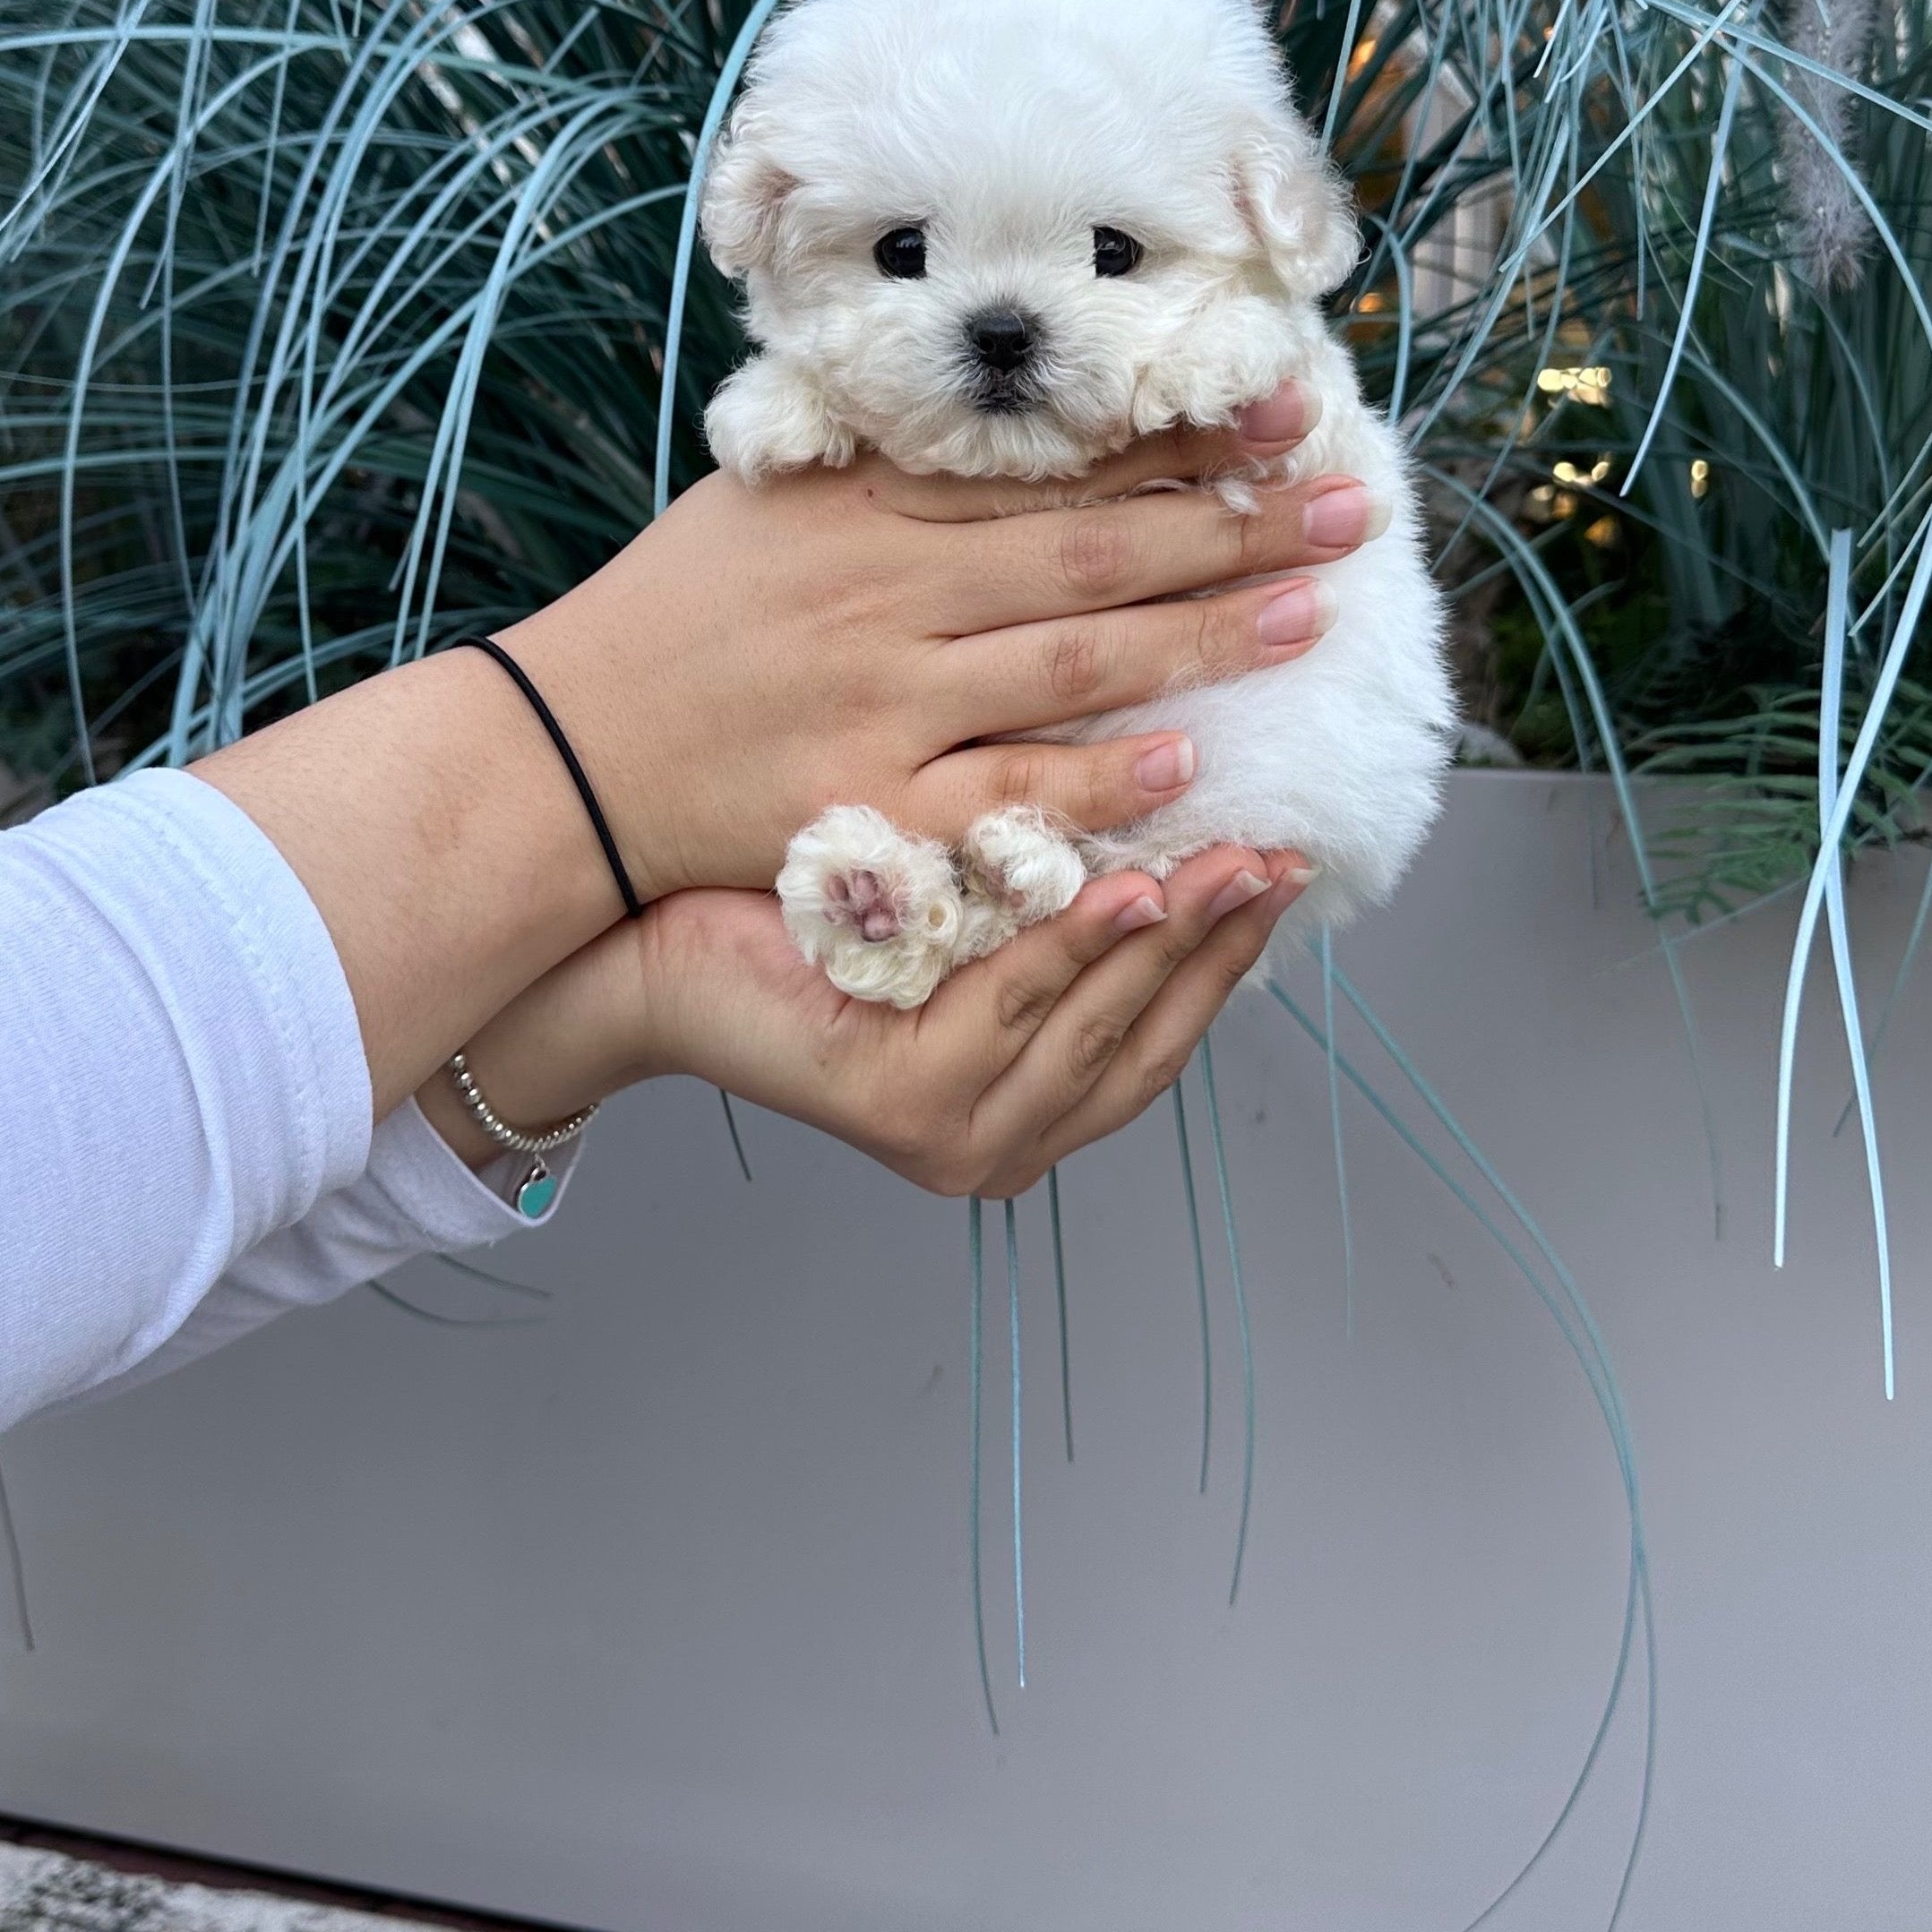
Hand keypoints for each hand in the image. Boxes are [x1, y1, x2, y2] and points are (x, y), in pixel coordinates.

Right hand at [201, 377, 1372, 1120]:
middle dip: (1235, 525)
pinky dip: (1095, 783)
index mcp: (871, 502)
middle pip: (1094, 550)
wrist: (557, 754)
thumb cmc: (667, 618)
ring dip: (1204, 635)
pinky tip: (1186, 766)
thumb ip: (881, 458)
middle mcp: (889, 590)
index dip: (1181, 439)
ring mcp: (883, 700)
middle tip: (1351, 506)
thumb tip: (999, 410)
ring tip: (1313, 611)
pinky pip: (1002, 796)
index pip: (1056, 462)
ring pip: (1073, 660)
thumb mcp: (765, 495)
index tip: (1285, 409)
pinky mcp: (867, 806)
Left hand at [423, 847, 1309, 1196]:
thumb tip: (1175, 791)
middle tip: (1282, 855)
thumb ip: (1052, 889)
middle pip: (1146, 1040)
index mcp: (1030, 1103)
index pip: (1162, 1034)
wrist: (642, 943)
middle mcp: (1003, 1140)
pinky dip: (1075, 950)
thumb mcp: (958, 898)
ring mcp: (953, 1135)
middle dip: (1222, 947)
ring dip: (1171, 946)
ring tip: (1232, 861)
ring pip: (1093, 1029)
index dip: (1231, 956)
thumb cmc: (796, 910)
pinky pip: (1010, 1010)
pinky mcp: (899, 1104)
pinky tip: (1126, 884)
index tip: (1289, 867)